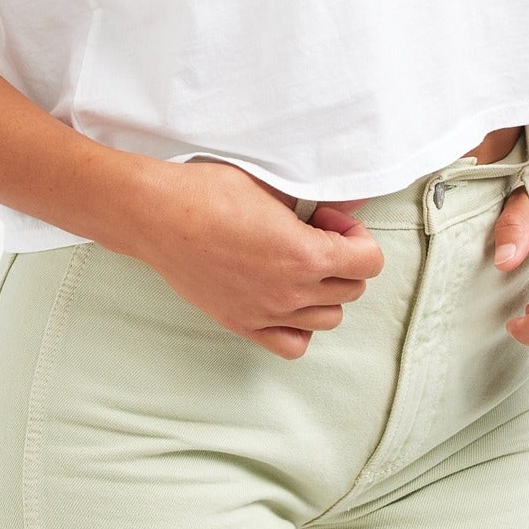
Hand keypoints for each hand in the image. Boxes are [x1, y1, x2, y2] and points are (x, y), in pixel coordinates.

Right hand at [125, 160, 383, 359]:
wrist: (158, 216)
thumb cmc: (209, 192)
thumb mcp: (272, 184)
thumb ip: (317, 197)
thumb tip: (357, 198)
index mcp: (305, 255)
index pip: (370, 262)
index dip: (356, 235)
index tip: (328, 218)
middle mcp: (291, 293)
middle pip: (351, 289)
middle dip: (342, 258)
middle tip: (312, 231)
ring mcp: (266, 313)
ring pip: (328, 319)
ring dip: (324, 291)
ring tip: (298, 262)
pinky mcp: (242, 323)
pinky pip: (293, 344)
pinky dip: (300, 325)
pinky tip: (285, 296)